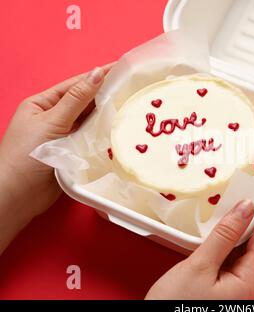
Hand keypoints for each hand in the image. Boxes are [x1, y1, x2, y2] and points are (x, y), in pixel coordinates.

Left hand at [0, 65, 111, 253]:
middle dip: (104, 95)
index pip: (74, 85)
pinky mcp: (73, 152)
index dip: (96, 77)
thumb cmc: (25, 154)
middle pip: (84, 103)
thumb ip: (76, 99)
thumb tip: (97, 74)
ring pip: (89, 121)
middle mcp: (53, 117)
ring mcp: (64, 135)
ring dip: (105, 115)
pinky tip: (117, 128)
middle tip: (129, 87)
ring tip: (128, 104)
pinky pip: (91, 139)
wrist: (18, 194)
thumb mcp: (51, 121)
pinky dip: (103, 133)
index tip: (118, 68)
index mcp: (42, 104)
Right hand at [146, 189, 253, 299]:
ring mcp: (235, 288)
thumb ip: (223, 237)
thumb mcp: (198, 268)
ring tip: (251, 205)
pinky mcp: (223, 288)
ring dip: (248, 228)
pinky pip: (233, 258)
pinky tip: (230, 229)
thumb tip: (244, 210)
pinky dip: (233, 241)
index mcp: (247, 283)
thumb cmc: (176, 307)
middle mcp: (246, 287)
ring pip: (246, 251)